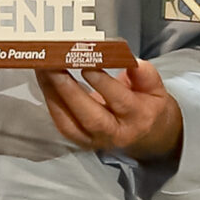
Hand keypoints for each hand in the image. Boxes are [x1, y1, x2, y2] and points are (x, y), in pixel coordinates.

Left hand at [36, 61, 183, 160]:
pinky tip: (44, 81)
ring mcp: (95, 141)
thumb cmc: (149, 105)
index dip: (102, 83)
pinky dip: (50, 102)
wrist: (148, 136)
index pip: (119, 101)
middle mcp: (115, 133)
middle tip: (53, 65)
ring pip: (69, 124)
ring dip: (52, 95)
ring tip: (42, 69)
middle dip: (68, 90)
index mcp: (138, 117)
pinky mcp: (80, 142)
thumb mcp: (156, 87)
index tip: (87, 64)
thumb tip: (128, 58)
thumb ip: (144, 73)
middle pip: (90, 117)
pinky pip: (62, 124)